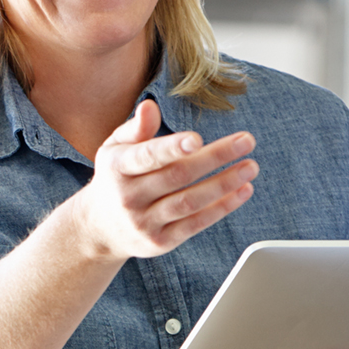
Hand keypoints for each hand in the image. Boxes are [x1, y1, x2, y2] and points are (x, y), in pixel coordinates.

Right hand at [78, 99, 257, 260]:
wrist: (98, 229)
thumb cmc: (114, 179)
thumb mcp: (114, 150)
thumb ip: (135, 129)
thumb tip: (150, 107)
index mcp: (117, 168)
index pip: (146, 157)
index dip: (171, 148)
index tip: (197, 139)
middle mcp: (128, 197)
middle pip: (177, 176)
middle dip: (215, 158)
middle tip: (246, 141)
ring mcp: (143, 222)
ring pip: (189, 202)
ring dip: (224, 184)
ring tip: (250, 167)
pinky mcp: (160, 242)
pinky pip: (195, 224)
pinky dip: (222, 207)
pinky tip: (242, 190)